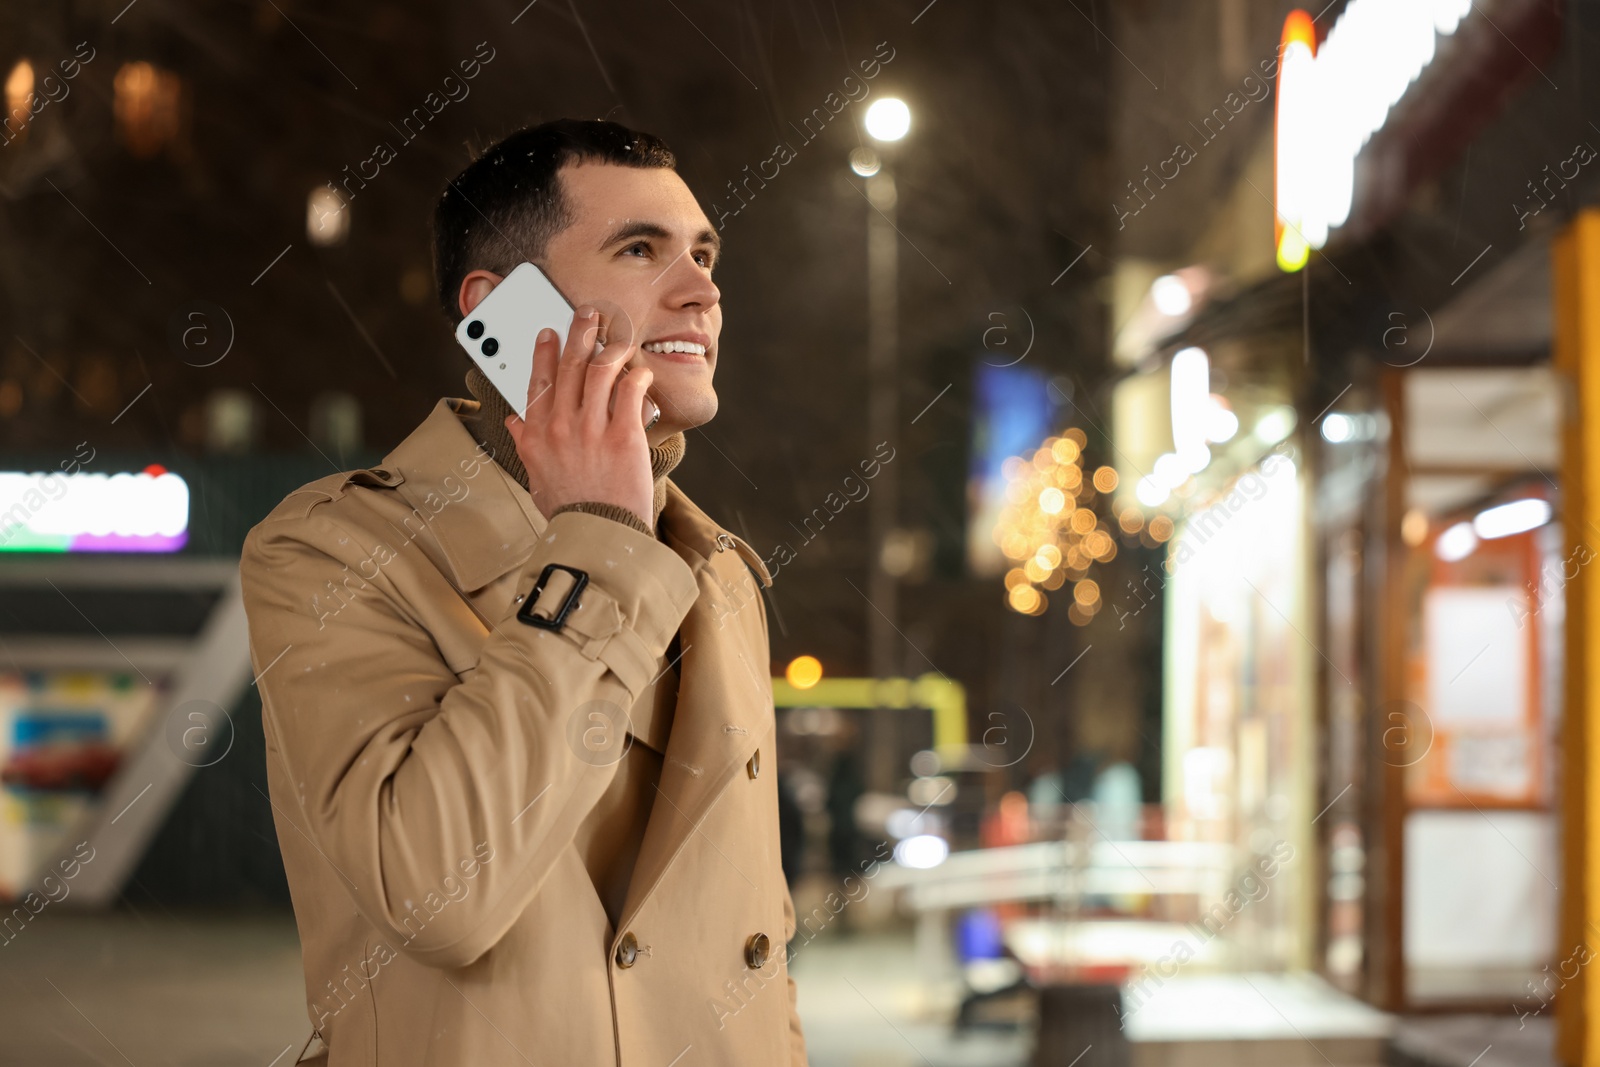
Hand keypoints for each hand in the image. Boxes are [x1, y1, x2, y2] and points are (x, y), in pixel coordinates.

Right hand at [505, 305, 654, 523]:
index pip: (538, 381)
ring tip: (617, 333)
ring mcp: (593, 428)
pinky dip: (637, 376)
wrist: (597, 532)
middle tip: (587, 314)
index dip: (543, 352)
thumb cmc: (568, 508)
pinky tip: (641, 371)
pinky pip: (630, 391)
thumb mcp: (535, 475)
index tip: (548, 332)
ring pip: (600, 371)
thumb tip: (513, 420)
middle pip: (570, 366)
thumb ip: (525, 443)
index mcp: (538, 435)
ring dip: (610, 347)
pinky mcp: (624, 435)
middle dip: (579, 333)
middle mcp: (562, 426)